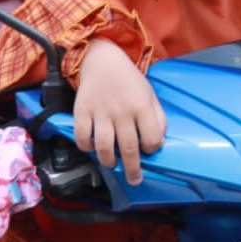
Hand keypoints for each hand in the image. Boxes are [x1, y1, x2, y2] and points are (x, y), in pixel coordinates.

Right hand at [74, 40, 165, 185]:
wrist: (102, 61)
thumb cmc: (129, 82)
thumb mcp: (150, 95)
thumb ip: (158, 118)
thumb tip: (158, 142)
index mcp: (142, 106)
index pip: (152, 138)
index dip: (152, 148)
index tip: (149, 150)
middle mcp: (122, 111)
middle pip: (129, 148)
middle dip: (133, 169)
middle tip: (135, 180)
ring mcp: (100, 112)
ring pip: (104, 147)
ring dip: (109, 161)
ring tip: (113, 164)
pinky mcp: (82, 112)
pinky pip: (82, 137)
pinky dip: (86, 147)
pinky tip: (92, 148)